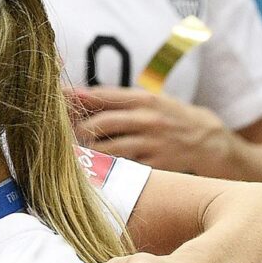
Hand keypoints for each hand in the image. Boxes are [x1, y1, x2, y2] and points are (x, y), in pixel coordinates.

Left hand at [71, 86, 242, 179]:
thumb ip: (113, 100)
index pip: (100, 96)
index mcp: (143, 100)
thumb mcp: (147, 102)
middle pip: (100, 124)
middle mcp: (148, 120)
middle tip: (68, 137)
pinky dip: (109, 167)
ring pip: (108, 149)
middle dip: (79, 132)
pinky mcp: (156, 165)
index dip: (74, 99)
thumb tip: (73, 95)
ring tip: (83, 152)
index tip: (53, 101)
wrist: (208, 140)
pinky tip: (100, 166)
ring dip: (90, 152)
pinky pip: (124, 167)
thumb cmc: (167, 118)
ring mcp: (153, 143)